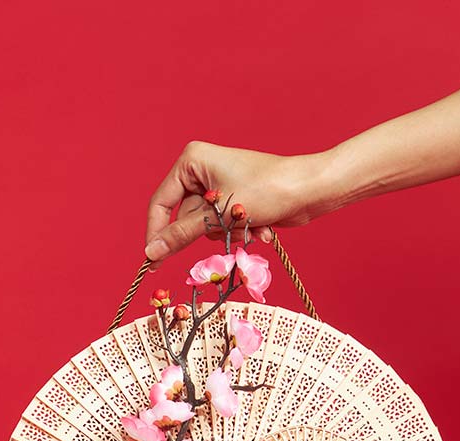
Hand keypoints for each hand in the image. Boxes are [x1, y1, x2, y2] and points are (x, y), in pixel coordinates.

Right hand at [145, 143, 334, 267]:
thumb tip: (150, 253)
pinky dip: (235, 231)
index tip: (152, 261)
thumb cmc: (267, 190)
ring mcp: (215, 186)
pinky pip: (219, 227)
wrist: (309, 190)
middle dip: (208, 231)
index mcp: (191, 161)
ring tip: (250, 224)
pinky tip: (258, 225)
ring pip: (202, 227)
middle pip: (183, 218)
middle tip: (224, 234)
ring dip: (225, 233)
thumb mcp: (218, 215)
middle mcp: (200, 170)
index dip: (156, 233)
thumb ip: (181, 235)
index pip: (161, 203)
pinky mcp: (230, 201)